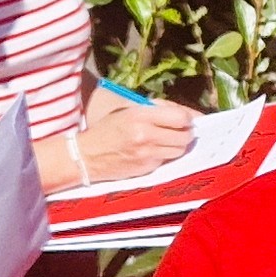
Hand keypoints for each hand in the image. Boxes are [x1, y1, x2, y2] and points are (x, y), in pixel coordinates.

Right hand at [77, 94, 197, 181]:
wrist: (88, 156)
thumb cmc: (108, 129)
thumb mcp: (128, 110)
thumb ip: (157, 108)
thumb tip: (187, 113)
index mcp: (141, 116)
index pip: (181, 117)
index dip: (187, 117)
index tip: (185, 118)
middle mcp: (146, 135)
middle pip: (185, 136)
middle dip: (186, 132)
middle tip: (180, 130)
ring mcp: (147, 154)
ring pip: (180, 150)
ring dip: (178, 145)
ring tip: (168, 140)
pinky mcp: (147, 168)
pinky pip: (167, 160)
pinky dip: (165, 154)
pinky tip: (154, 150)